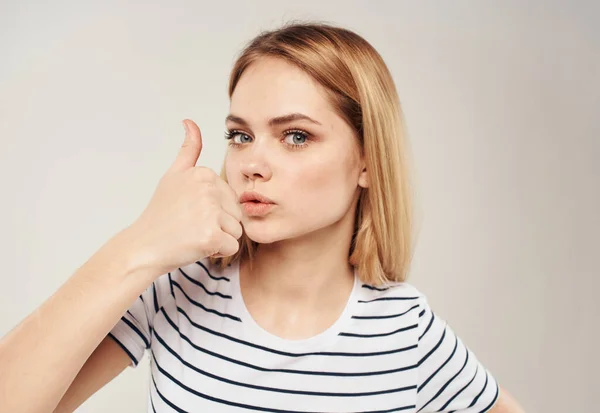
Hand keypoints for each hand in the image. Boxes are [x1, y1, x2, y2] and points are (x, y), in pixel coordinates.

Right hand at [126, 119, 242, 276]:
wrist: (143, 247)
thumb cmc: (160, 215)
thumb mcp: (173, 176)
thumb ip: (188, 150)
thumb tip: (189, 122)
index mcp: (203, 174)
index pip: (230, 198)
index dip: (214, 210)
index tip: (190, 211)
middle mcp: (208, 188)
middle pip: (236, 214)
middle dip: (218, 225)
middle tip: (191, 226)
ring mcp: (210, 211)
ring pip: (236, 231)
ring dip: (218, 239)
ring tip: (193, 235)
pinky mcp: (211, 234)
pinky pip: (231, 247)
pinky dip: (217, 251)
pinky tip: (196, 246)